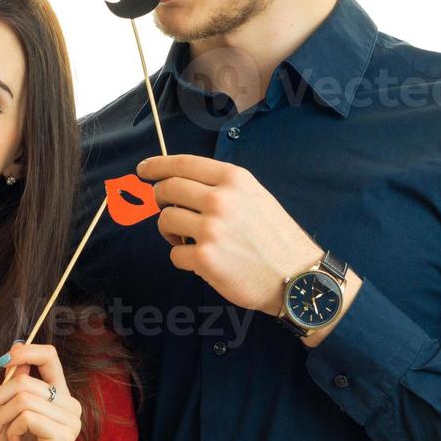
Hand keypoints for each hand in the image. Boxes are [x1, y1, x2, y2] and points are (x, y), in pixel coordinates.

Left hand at [0, 342, 82, 440]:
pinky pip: (27, 417)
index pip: (50, 355)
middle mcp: (71, 405)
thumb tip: (15, 349)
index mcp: (60, 395)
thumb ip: (16, 383)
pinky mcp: (63, 437)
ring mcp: (71, 422)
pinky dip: (11, 430)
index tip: (1, 362)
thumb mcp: (8, 409)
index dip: (25, 351)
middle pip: (25, 381)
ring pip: (22, 400)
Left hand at [138, 153, 324, 316]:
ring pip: (165, 220)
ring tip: (186, 239)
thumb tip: (180, 184)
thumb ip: (221, 187)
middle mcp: (220, 199)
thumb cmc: (276, 238)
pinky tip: (202, 261)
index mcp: (234, 179)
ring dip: (169, 231)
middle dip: (159, 199)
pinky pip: (174, 254)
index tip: (143, 170)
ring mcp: (211, 228)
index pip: (183, 163)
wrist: (298, 277)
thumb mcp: (255, 197)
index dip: (157, 165)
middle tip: (164, 209)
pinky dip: (183, 258)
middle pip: (167, 189)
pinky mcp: (204, 258)